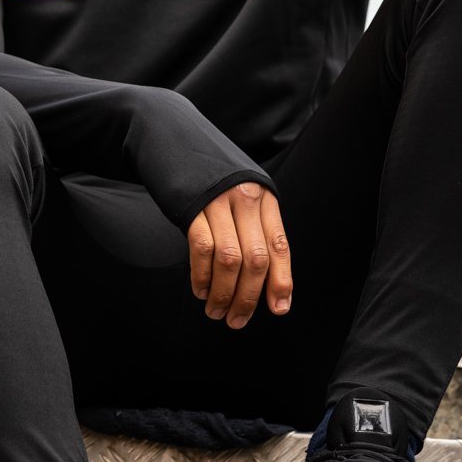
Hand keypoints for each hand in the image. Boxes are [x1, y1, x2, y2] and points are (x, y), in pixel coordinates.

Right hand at [187, 181, 291, 328]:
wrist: (179, 141)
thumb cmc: (213, 176)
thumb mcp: (244, 195)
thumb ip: (255, 228)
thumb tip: (264, 277)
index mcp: (264, 199)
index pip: (279, 246)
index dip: (281, 281)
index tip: (278, 308)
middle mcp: (245, 199)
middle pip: (256, 258)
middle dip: (248, 297)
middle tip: (237, 319)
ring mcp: (218, 201)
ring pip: (229, 259)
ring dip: (223, 293)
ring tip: (216, 311)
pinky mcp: (192, 206)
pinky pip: (202, 248)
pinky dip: (202, 276)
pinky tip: (201, 289)